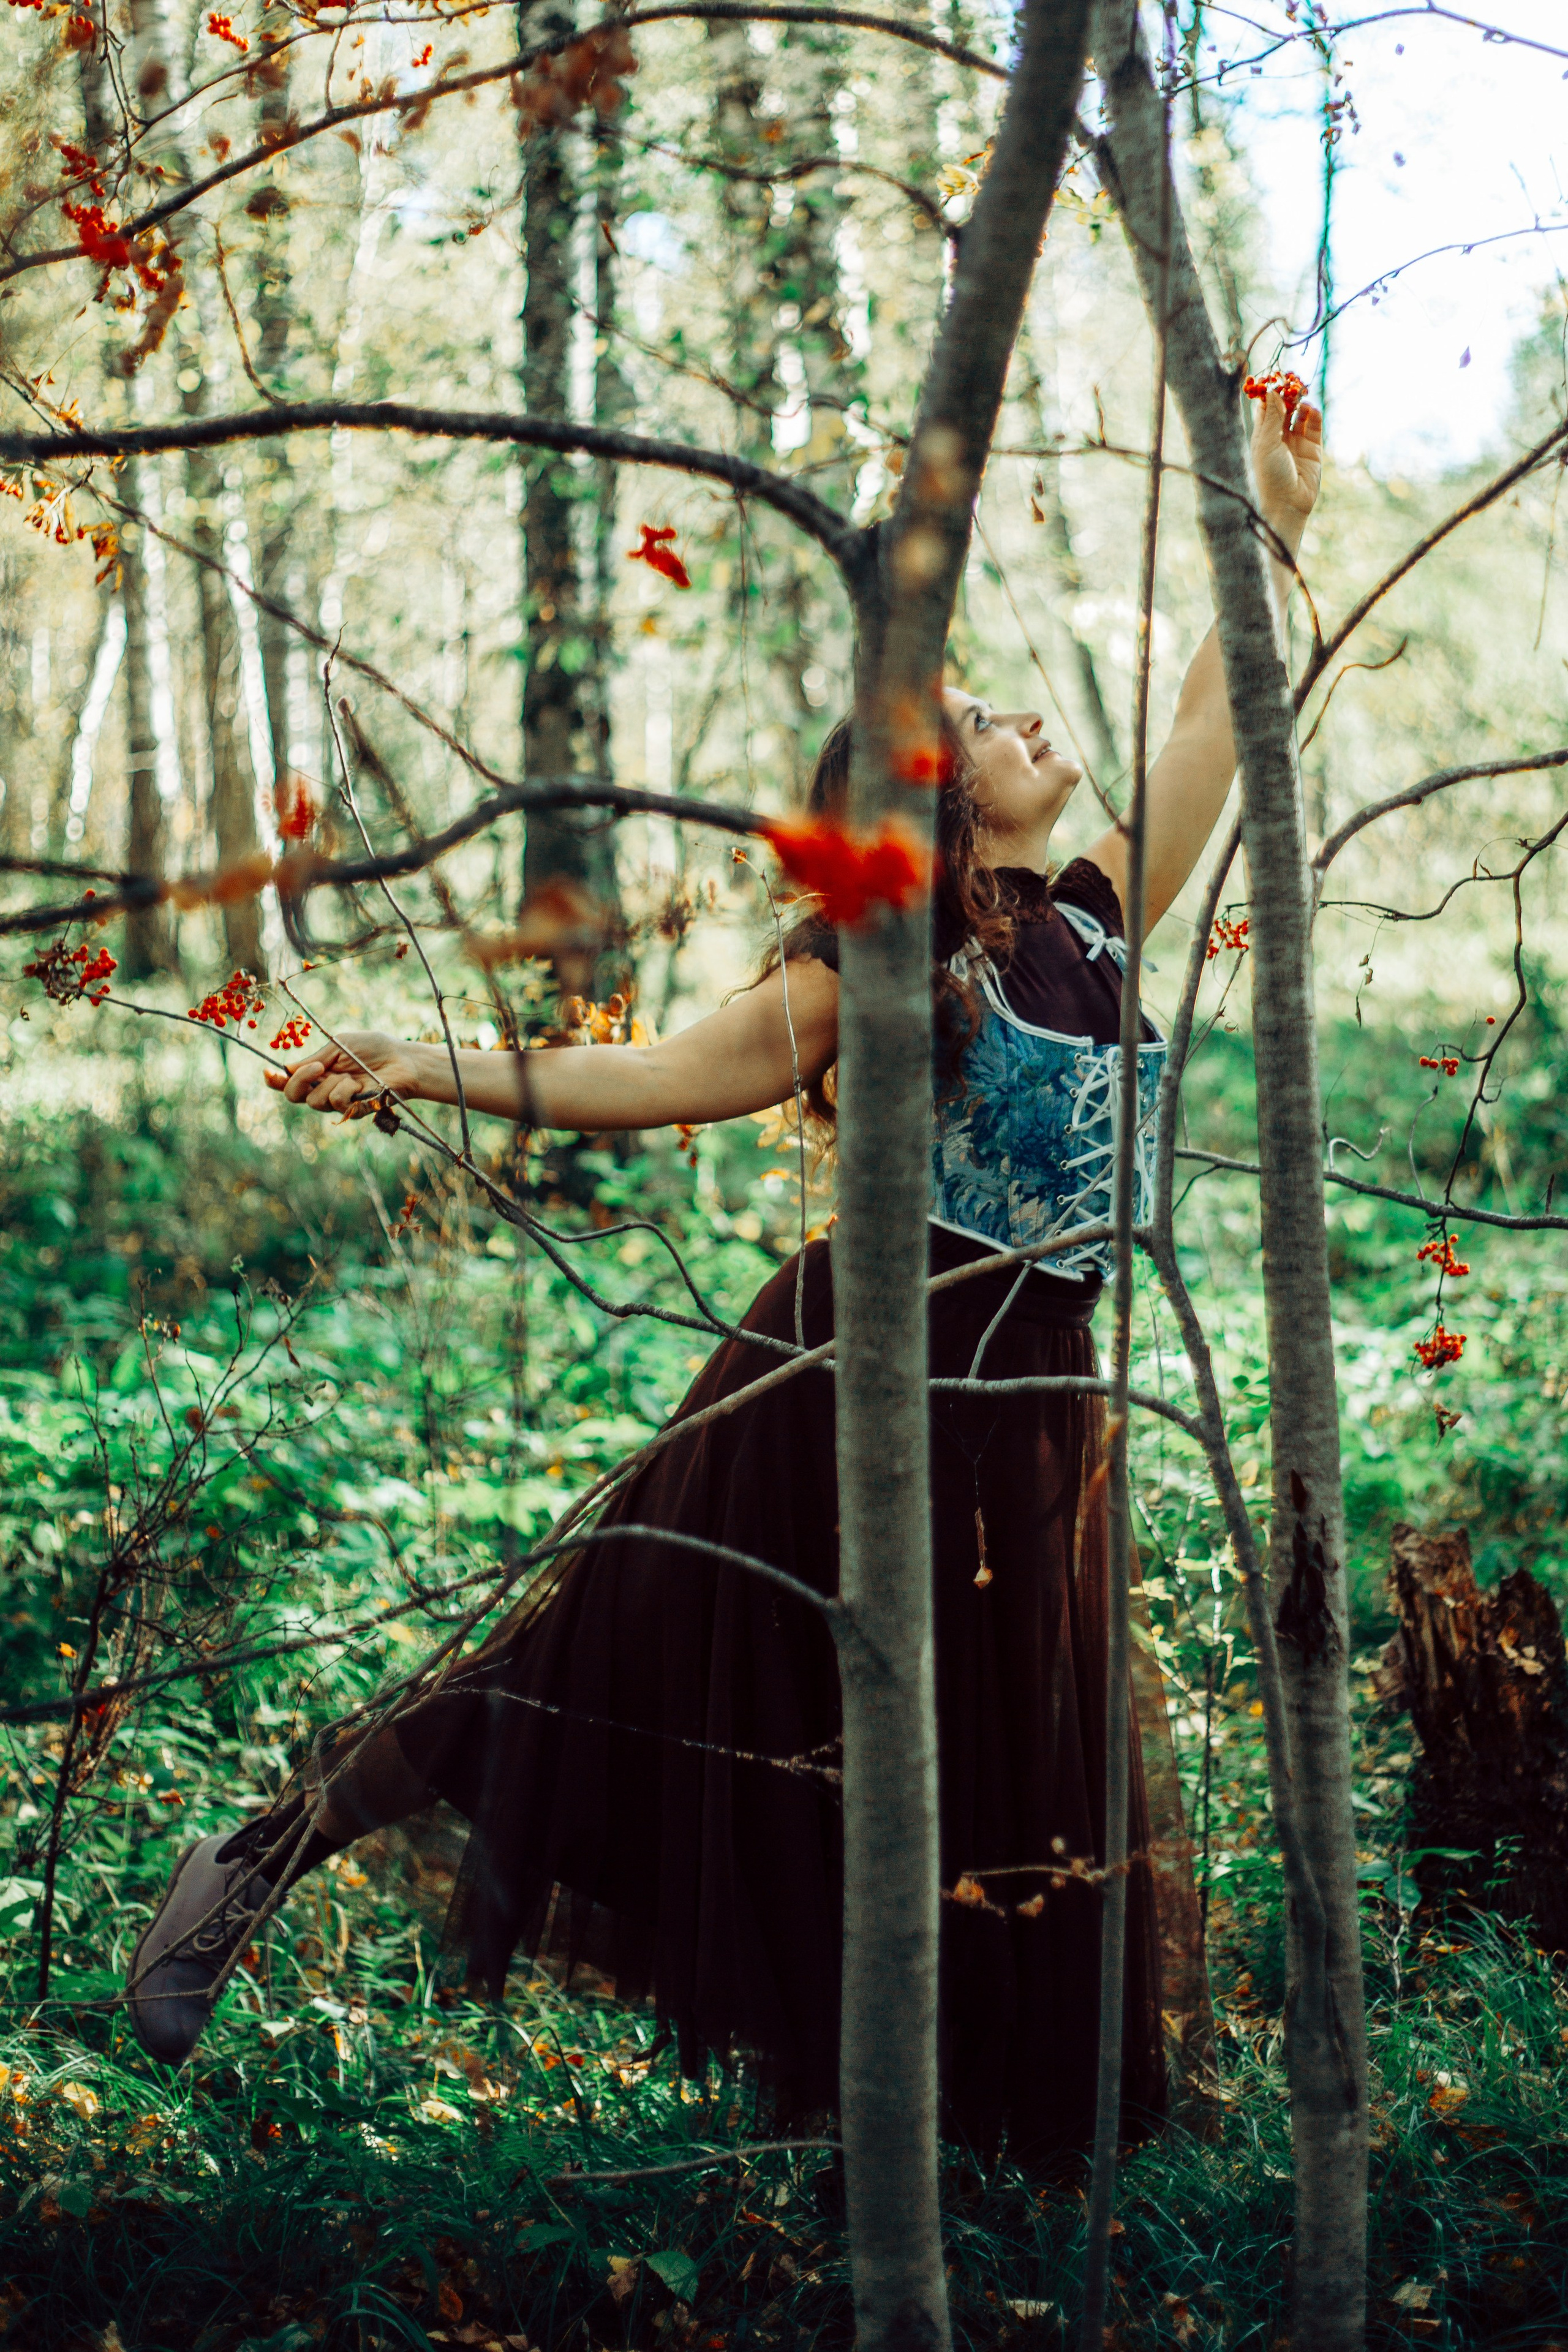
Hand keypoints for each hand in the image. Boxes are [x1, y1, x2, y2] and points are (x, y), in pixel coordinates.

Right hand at [263, 1029, 424, 1115]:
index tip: (268, 1072)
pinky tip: (359, 1084)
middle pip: (294, 1096)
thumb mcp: (339, 1045)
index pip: (289, 1081)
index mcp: (318, 1071)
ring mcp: (338, 1101)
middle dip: (299, 1082)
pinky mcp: (352, 1111)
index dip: (275, 1080)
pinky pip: (335, 1103)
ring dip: (331, 1084)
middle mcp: (324, 1088)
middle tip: (318, 1067)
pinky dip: (345, 1090)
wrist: (402, 1060)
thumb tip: (287, 1069)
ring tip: (351, 1075)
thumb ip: (314, 1058)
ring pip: (314, 1101)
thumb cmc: (374, 1048)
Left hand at [1251, 384, 1321, 553]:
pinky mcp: (1312, 449)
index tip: (1274, 378)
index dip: (1270, 393)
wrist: (1286, 505)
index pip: (1266, 409)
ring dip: (1301, 402)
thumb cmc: (1269, 476)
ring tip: (1303, 392)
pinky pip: (1314, 426)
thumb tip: (1272, 391)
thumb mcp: (1266, 444)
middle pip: (1285, 409)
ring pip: (1300, 414)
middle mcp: (1278, 438)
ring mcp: (1296, 443)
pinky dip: (1314, 414)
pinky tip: (1311, 409)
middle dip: (1289, 394)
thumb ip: (1271, 417)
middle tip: (1293, 380)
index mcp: (1262, 437)